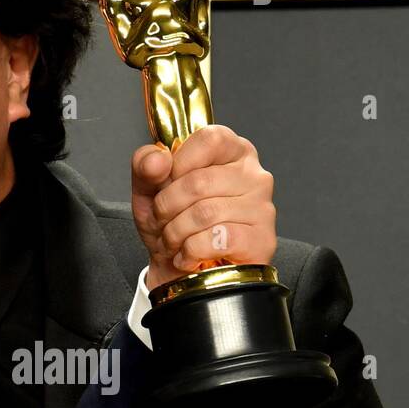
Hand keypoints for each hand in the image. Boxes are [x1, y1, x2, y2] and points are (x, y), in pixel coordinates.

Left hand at [130, 124, 276, 288]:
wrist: (177, 269)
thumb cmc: (171, 221)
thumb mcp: (148, 188)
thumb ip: (145, 164)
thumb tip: (158, 158)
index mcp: (231, 151)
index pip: (210, 138)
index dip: (179, 162)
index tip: (167, 181)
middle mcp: (254, 175)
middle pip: (199, 181)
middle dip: (167, 207)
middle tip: (162, 220)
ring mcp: (262, 208)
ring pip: (205, 213)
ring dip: (175, 233)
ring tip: (173, 240)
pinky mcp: (262, 241)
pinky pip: (217, 240)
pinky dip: (191, 251)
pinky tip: (190, 255)